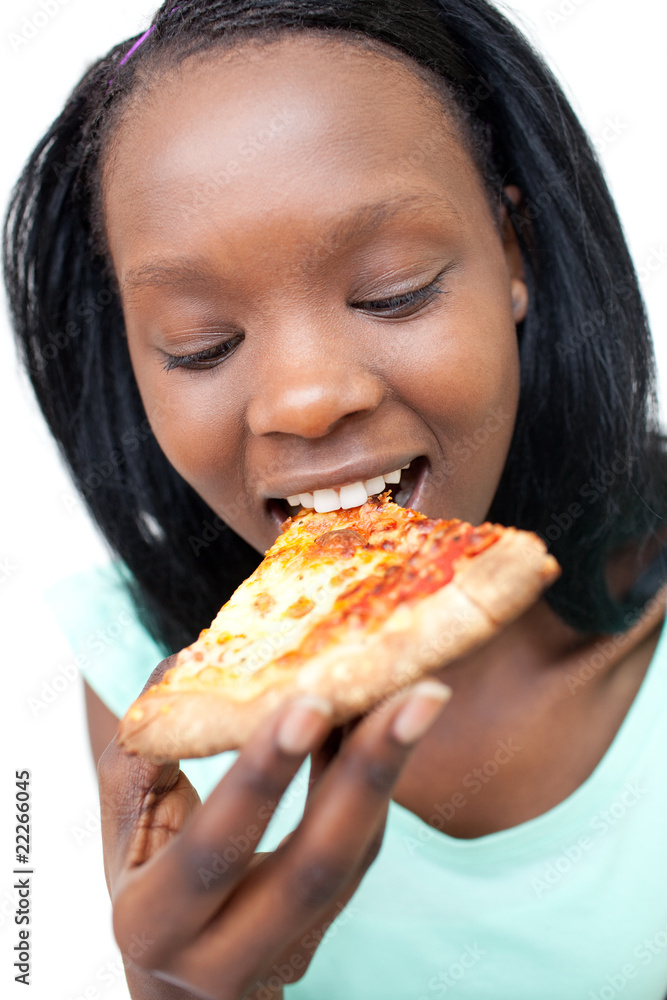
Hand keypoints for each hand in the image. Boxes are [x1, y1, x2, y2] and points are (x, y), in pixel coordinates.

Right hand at [98, 659, 450, 999]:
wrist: (176, 977)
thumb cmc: (140, 877)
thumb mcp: (123, 823)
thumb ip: (142, 752)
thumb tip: (186, 664)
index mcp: (154, 921)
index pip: (216, 849)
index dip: (264, 777)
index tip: (311, 704)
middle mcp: (223, 955)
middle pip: (315, 868)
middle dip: (367, 772)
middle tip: (416, 695)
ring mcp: (286, 953)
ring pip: (354, 861)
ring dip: (389, 772)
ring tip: (419, 696)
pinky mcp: (326, 933)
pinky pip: (363, 856)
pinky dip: (378, 785)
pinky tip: (389, 723)